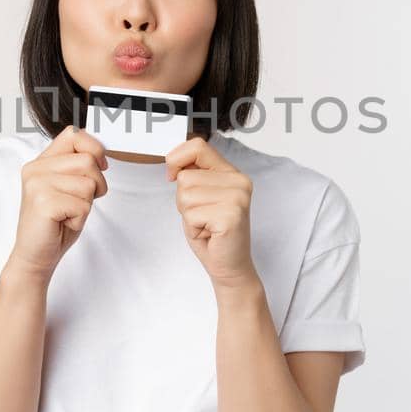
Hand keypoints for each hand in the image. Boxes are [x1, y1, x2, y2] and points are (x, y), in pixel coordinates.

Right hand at [9, 126, 107, 278]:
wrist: (35, 255)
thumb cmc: (56, 223)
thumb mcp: (70, 188)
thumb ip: (79, 167)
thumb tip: (101, 153)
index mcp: (41, 162)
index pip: (74, 134)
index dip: (95, 149)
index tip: (100, 167)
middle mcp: (35, 169)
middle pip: (88, 160)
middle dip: (95, 184)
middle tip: (78, 202)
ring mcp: (37, 184)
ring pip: (88, 183)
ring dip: (86, 204)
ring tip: (68, 214)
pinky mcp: (43, 202)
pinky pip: (82, 205)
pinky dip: (79, 218)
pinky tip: (63, 223)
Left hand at [166, 136, 257, 287]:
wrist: (229, 265)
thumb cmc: (212, 233)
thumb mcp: (200, 196)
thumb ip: (193, 174)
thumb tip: (172, 159)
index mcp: (232, 173)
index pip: (197, 146)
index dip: (176, 159)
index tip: (173, 176)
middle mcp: (238, 181)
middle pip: (186, 177)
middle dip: (183, 200)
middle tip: (202, 216)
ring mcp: (237, 197)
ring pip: (185, 195)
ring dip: (188, 215)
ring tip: (206, 225)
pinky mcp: (231, 215)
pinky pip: (191, 214)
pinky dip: (193, 227)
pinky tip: (209, 233)